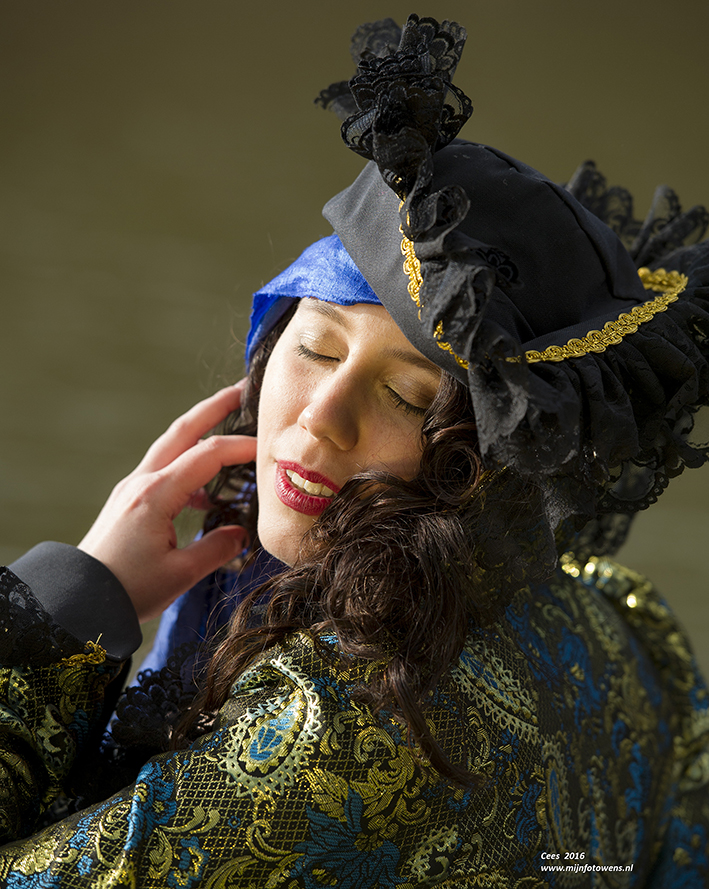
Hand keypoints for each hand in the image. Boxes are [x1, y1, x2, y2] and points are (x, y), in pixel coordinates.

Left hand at [78, 383, 256, 622]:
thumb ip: (217, 549)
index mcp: (156, 495)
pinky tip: (205, 491)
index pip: (208, 454)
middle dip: (214, 408)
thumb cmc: (126, 590)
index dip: (242, 446)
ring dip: (200, 432)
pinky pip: (164, 470)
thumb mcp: (180, 575)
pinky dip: (188, 466)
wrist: (78, 601)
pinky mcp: (129, 500)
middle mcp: (142, 482)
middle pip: (183, 431)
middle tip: (243, 390)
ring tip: (227, 428)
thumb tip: (241, 534)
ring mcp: (132, 488)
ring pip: (171, 447)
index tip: (270, 447)